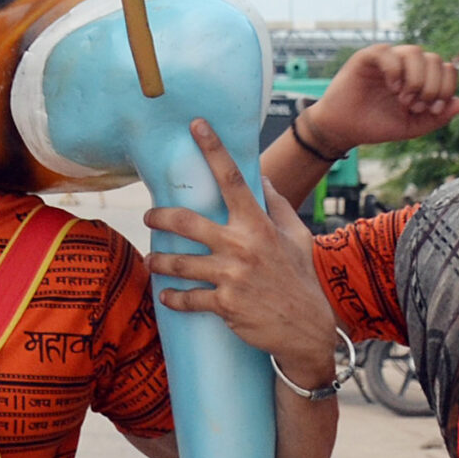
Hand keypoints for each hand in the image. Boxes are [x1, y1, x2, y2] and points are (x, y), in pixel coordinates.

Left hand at [143, 119, 340, 386]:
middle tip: (149, 215)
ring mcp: (232, 277)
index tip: (196, 125)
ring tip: (152, 258)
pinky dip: (173, 297)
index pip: (234, 179)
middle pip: (187, 222)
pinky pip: (188, 299)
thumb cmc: (301, 279)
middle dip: (160, 216)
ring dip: (159, 260)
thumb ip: (277, 206)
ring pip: (179, 263)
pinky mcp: (225, 305)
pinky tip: (165, 294)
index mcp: (259, 226)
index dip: (214, 150)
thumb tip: (262, 176)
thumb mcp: (297, 237)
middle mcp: (242, 247)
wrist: (308, 332)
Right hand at [303, 43, 458, 155]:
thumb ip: (438, 117)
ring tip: (404, 98)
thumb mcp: (413, 126)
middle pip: (434, 59)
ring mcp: (387, 59)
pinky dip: (395, 71)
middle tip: (416, 106)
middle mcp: (406, 65)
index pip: (447, 69)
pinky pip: (388, 52)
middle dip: (431, 86)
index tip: (433, 110)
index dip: (446, 88)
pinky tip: (392, 88)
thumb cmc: (378, 125)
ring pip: (415, 52)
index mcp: (420, 78)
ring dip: (416, 79)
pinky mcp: (367, 57)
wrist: (345, 129)